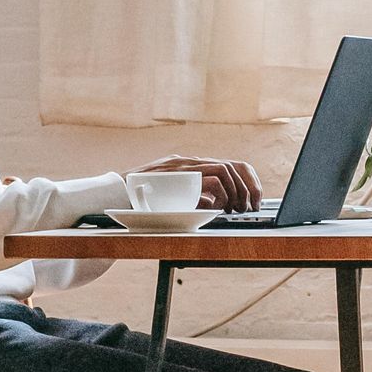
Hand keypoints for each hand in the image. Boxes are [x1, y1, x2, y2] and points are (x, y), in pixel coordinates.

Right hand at [141, 153, 261, 212]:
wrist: (117, 192)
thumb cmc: (142, 199)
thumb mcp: (173, 197)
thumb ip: (192, 196)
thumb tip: (212, 204)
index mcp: (192, 167)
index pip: (229, 167)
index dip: (247, 182)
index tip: (254, 200)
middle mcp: (190, 162)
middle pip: (233, 165)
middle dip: (248, 187)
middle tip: (250, 207)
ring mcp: (185, 166)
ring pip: (225, 169)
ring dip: (236, 190)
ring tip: (236, 208)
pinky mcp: (179, 174)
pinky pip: (210, 178)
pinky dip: (221, 192)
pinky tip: (220, 207)